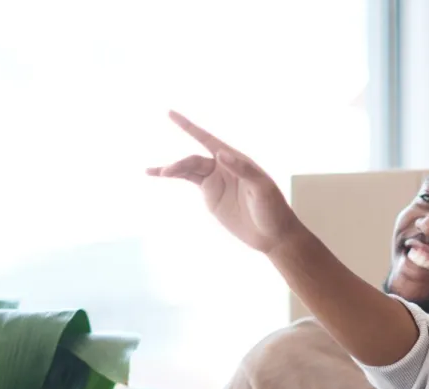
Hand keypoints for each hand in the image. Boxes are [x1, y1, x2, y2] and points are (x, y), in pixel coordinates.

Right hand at [147, 111, 303, 253]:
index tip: (170, 114)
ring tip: (156, 172)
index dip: (189, 127)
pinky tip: (158, 174)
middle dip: (180, 164)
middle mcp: (223, 166)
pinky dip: (174, 176)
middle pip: (194, 159)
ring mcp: (215, 180)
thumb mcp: (262, 189)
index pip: (208, 139)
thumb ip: (243, 170)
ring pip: (188, 169)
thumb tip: (220, 154)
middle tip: (168, 172)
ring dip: (172, 169)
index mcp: (236, 159)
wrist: (272, 234)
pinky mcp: (210, 195)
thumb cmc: (272, 209)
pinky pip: (188, 180)